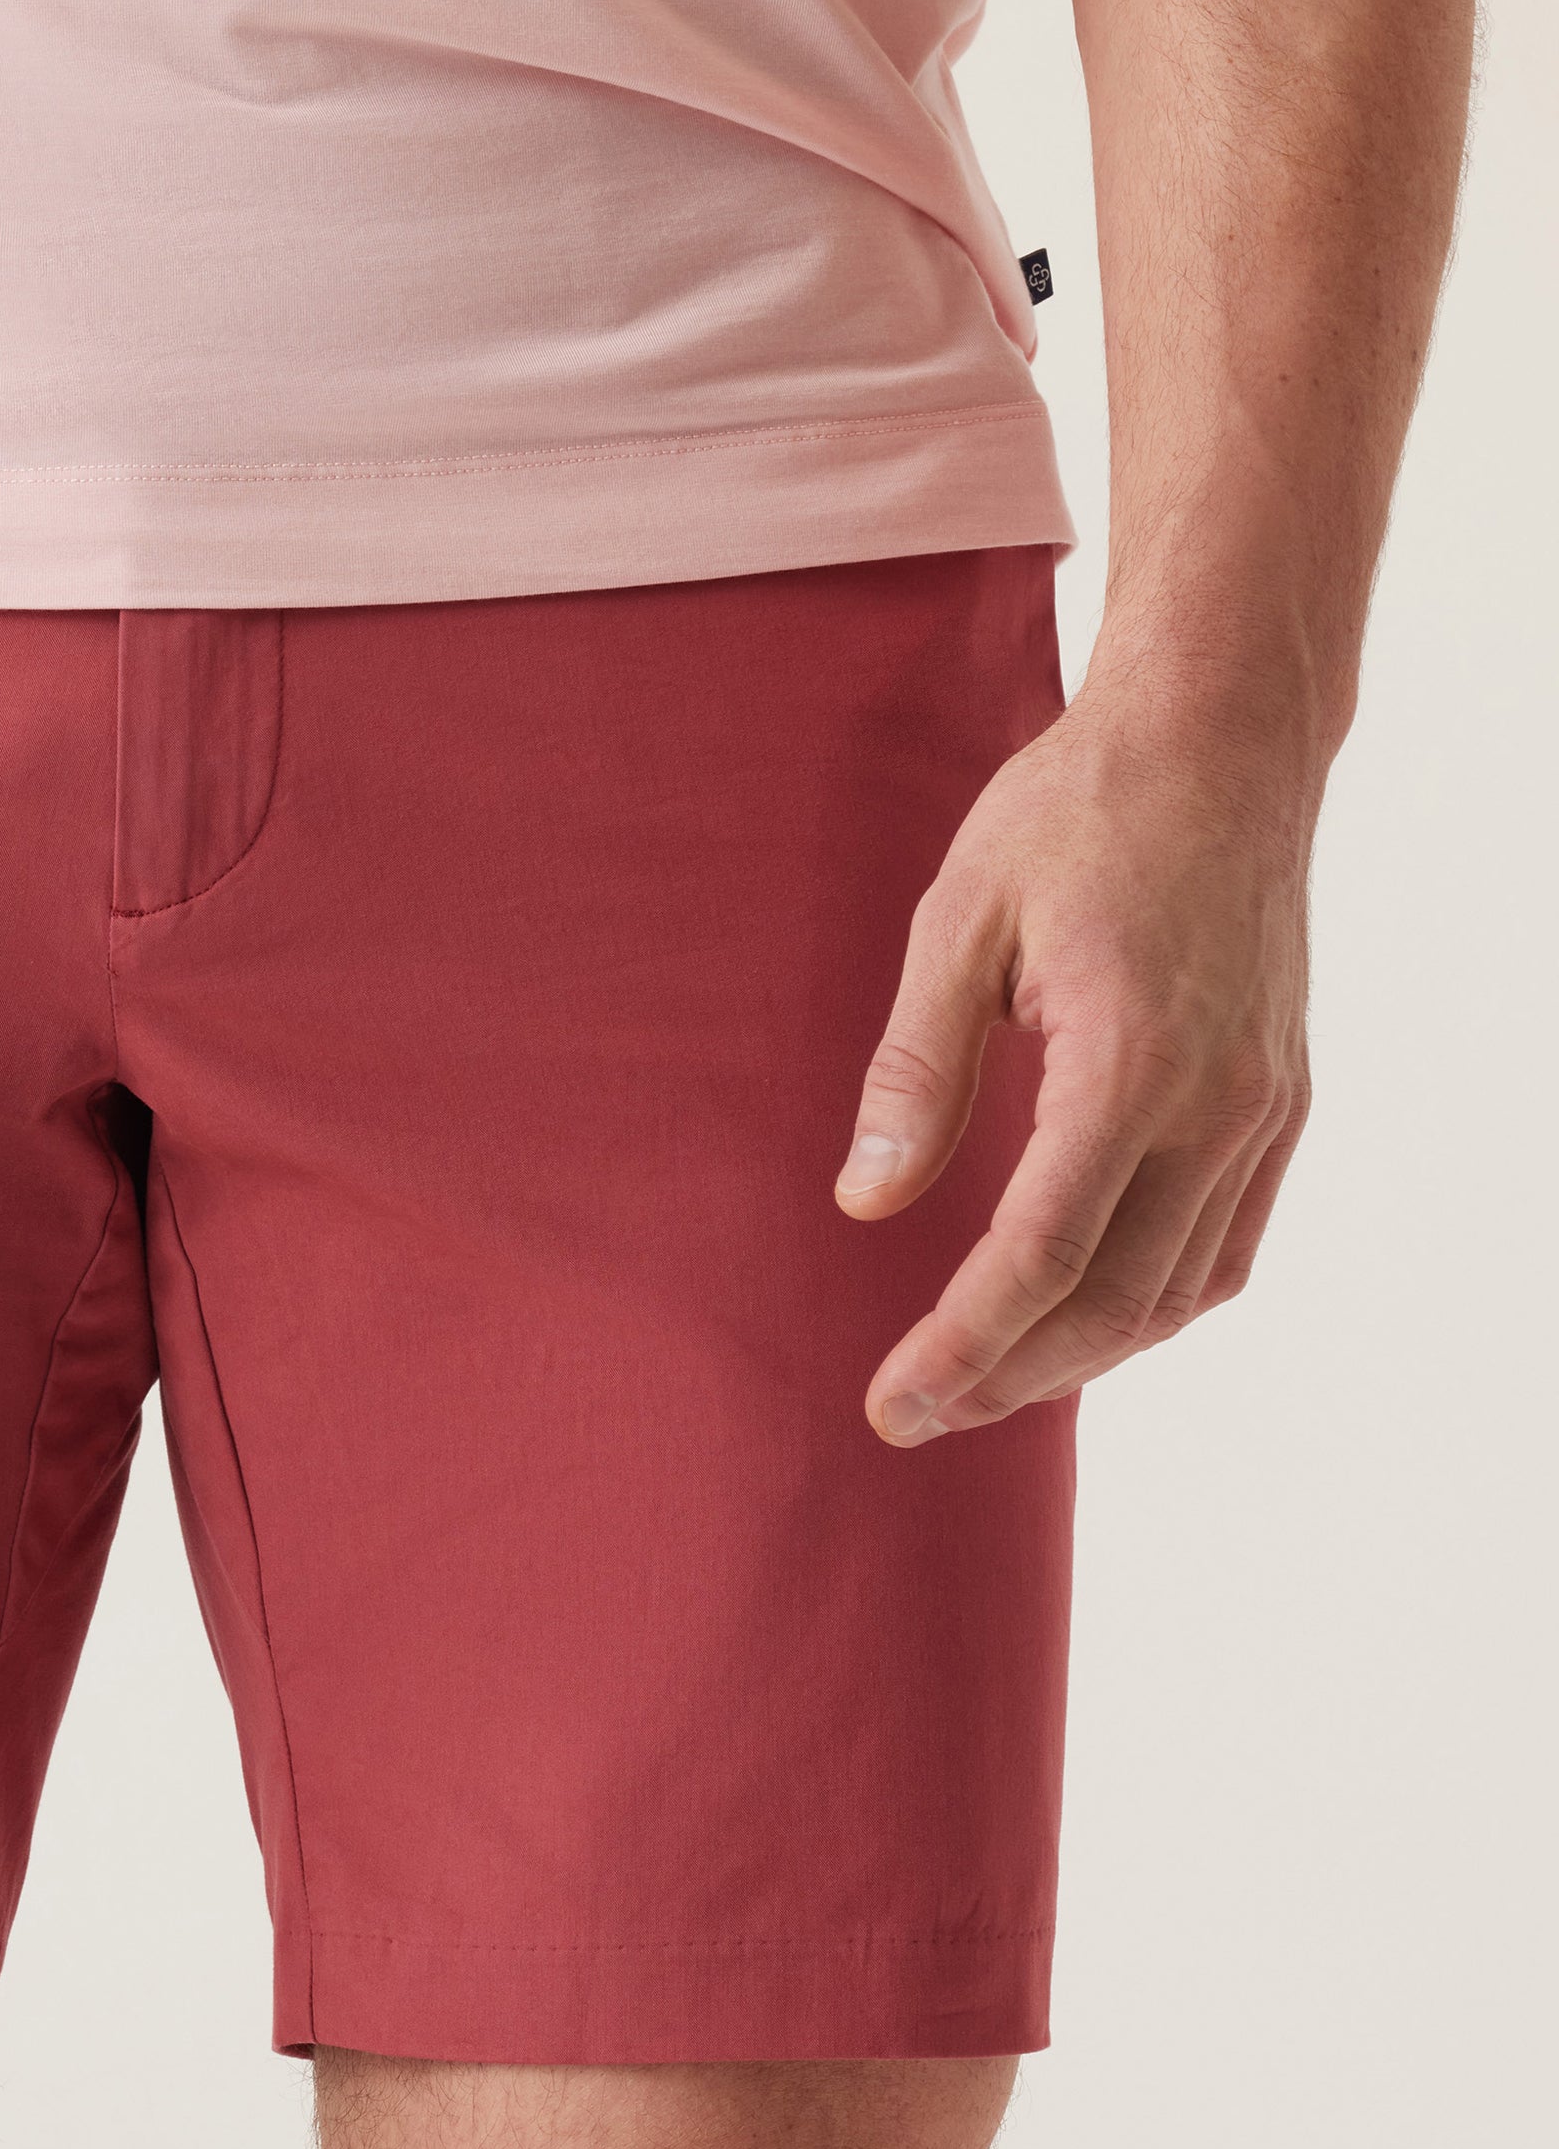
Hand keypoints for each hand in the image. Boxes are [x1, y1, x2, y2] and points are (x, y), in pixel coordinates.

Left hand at [835, 680, 1317, 1441]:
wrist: (1224, 736)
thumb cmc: (1078, 811)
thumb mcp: (960, 918)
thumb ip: (916, 1067)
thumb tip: (867, 1198)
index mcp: (1130, 1061)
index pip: (1038, 1255)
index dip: (960, 1346)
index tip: (890, 1406)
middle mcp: (1215, 1104)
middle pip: (1112, 1301)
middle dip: (1009, 1376)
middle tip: (917, 1413)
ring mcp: (1263, 1108)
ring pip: (1179, 1293)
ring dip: (1079, 1357)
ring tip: (985, 1380)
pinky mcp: (1282, 1102)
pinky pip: (1227, 1249)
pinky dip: (1153, 1306)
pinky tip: (1080, 1318)